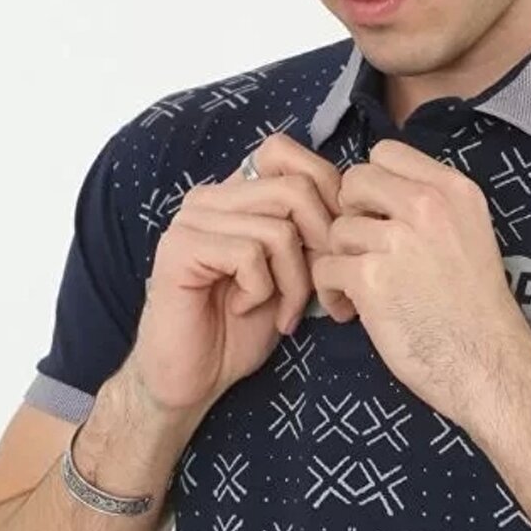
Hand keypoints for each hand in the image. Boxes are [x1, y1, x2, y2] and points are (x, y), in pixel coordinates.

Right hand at [131, 130, 352, 415]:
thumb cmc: (243, 329)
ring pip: (279, 228)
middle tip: (316, 292)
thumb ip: (311, 235)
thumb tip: (350, 210)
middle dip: (321, 246)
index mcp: (235, 194)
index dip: (323, 193)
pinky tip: (244, 309)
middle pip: (296, 188)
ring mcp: (191, 220)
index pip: (285, 152)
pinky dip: (262, 291)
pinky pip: (249, 254)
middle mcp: (210, 197)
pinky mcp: (179, 249)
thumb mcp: (293, 273)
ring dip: (294, 280)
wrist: (193, 378)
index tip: (331, 249)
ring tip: (281, 310)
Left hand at [308, 138, 530, 426]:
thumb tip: (375, 197)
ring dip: (340, 260)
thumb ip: (432, 208)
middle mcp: (429, 206)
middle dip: (350, 216)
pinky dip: (331, 293)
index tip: (378, 216)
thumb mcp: (471, 235)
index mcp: (455, 191)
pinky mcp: (372, 279)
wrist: (489, 364)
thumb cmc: (478, 311)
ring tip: (360, 291)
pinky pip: (325, 268)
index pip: (387, 152)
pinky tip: (352, 312)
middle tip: (363, 251)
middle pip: (354, 181)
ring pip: (336, 229)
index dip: (373, 185)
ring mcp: (399, 241)